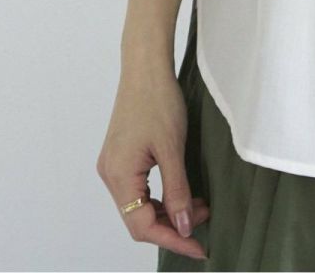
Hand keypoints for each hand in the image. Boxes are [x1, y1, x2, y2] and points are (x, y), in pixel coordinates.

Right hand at [96, 65, 211, 260]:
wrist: (145, 67)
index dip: (172, 239)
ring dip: (168, 210)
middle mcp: (110, 175)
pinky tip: (182, 190)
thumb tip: (184, 226)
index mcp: (118, 176)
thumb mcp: (173, 148)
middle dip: (172, 225)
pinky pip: (139, 188)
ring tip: (199, 205)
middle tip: (204, 220)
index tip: (198, 247)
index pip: (142, 226)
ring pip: (139, 204)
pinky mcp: (121, 156)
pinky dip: (160, 195)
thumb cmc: (158, 101)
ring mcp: (114, 165)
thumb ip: (177, 191)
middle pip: (138, 218)